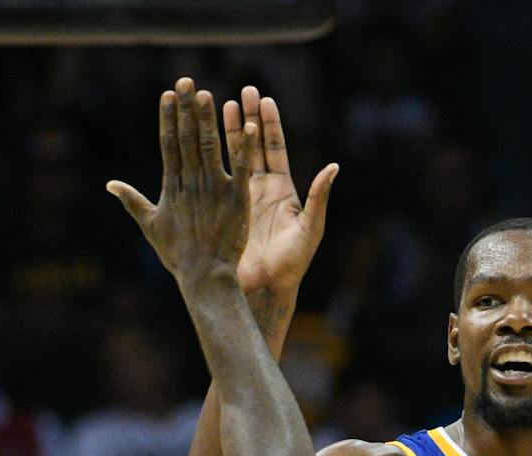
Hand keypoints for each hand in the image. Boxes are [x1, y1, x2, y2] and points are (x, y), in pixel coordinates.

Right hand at [108, 78, 256, 286]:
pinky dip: (245, 149)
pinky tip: (249, 127)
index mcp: (172, 187)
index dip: (169, 119)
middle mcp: (191, 183)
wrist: (204, 276)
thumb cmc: (178, 255)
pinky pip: (242, 169)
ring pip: (210, 147)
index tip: (167, 95)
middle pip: (188, 139)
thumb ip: (133, 201)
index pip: (169, 145)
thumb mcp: (151, 226)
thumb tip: (110, 185)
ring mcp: (214, 190)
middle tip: (185, 80)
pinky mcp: (236, 199)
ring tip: (206, 94)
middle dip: (186, 109)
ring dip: (208, 120)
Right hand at [227, 86, 338, 293]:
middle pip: (255, 146)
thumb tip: (333, 167)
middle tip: (241, 91)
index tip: (264, 99)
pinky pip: (218, 180)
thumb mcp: (310, 229)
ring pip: (234, 159)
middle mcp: (263, 190)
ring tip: (218, 106)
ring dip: (228, 133)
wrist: (266, 288)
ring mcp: (243, 199)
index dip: (270, 124)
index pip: (275, 149)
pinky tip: (199, 141)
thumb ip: (319, 198)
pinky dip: (210, 160)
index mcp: (282, 190)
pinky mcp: (228, 210)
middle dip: (249, 118)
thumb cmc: (292, 263)